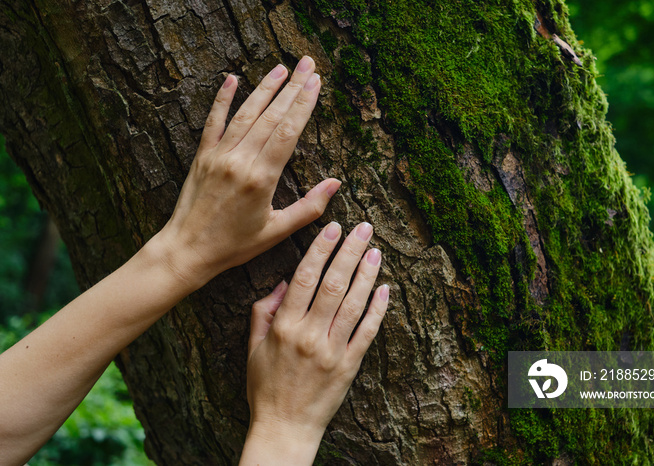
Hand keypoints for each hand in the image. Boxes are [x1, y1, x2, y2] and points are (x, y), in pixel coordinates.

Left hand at [154, 56, 340, 287]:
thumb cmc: (233, 246)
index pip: (288, 132)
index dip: (304, 104)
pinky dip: (222, 98)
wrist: (187, 250)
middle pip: (271, 116)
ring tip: (281, 68)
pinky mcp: (202, 156)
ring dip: (264, 88)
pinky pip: (213, 121)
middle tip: (308, 64)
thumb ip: (309, 208)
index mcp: (261, 178)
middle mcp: (240, 160)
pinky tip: (232, 79)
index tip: (316, 82)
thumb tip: (335, 184)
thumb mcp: (276, 232)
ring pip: (246, 113)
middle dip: (292, 88)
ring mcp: (219, 155)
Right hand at [240, 222, 389, 464]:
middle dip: (350, 252)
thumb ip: (263, 312)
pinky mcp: (349, 366)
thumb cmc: (265, 387)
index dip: (320, 250)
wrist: (284, 428)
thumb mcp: (253, 348)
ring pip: (353, 304)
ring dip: (367, 274)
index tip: (332, 228)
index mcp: (284, 326)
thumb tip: (281, 282)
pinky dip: (377, 309)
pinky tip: (384, 289)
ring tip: (376, 250)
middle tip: (363, 228)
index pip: (305, 278)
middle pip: (334, 284)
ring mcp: (332, 350)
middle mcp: (309, 335)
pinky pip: (366, 332)